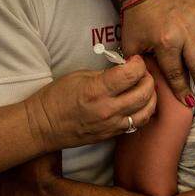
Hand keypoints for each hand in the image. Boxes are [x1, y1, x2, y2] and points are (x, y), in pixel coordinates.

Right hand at [26, 56, 154, 151]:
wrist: (43, 126)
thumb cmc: (56, 98)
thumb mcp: (78, 76)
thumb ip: (104, 73)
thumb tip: (123, 70)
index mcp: (97, 90)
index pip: (131, 74)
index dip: (138, 64)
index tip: (135, 60)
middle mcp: (107, 109)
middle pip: (144, 93)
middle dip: (148, 78)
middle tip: (142, 72)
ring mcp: (111, 125)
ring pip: (146, 111)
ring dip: (151, 96)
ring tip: (145, 88)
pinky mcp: (111, 135)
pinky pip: (136, 124)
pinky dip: (143, 112)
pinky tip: (139, 104)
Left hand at [120, 0, 194, 105]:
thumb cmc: (137, 17)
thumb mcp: (131, 44)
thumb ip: (138, 65)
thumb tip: (148, 83)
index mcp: (166, 43)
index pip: (176, 74)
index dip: (182, 91)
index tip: (188, 103)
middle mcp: (186, 32)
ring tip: (194, 50)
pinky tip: (192, 30)